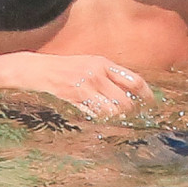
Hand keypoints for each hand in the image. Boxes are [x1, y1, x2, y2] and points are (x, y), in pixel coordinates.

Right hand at [0, 53, 154, 119]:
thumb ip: (108, 75)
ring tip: (119, 123)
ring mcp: (85, 86)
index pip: (135, 80)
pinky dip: (101, 120)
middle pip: (126, 100)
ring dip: (118, 119)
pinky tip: (102, 122)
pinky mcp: (74, 98)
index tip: (152, 105)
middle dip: (133, 113)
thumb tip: (129, 90)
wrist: (35, 69)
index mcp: (103, 63)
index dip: (147, 95)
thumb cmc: (65, 67)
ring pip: (113, 110)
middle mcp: (97, 73)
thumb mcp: (89, 64)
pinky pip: (95, 114)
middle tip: (135, 120)